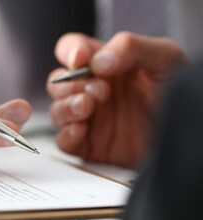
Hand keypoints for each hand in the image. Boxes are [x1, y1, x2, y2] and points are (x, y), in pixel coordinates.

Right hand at [47, 32, 186, 167]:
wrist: (188, 137)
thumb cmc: (180, 96)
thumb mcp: (164, 59)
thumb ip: (130, 48)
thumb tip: (96, 62)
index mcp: (107, 66)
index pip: (73, 50)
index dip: (70, 53)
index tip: (80, 61)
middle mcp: (94, 92)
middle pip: (58, 83)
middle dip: (71, 85)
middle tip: (100, 91)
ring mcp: (91, 120)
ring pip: (57, 111)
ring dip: (66, 107)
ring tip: (88, 107)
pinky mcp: (91, 146)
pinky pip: (64, 142)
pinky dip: (66, 135)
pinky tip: (81, 129)